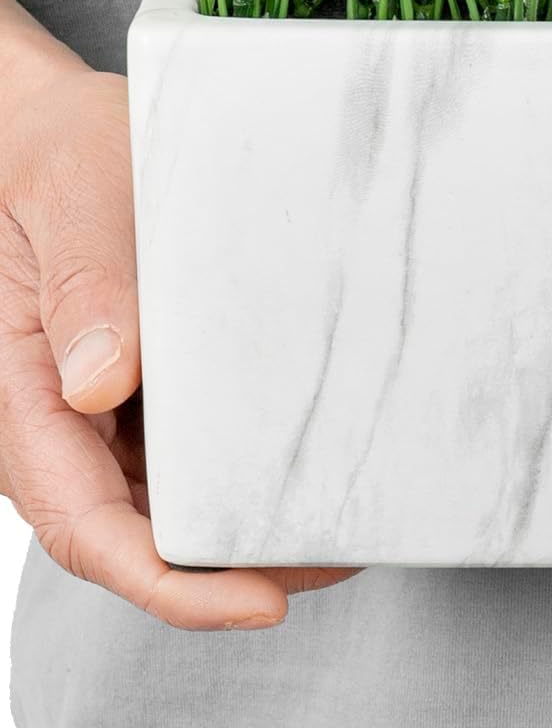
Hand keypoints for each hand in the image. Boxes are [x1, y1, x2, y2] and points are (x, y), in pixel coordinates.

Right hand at [0, 3, 353, 628]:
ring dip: (243, 526)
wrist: (50, 126)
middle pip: (137, 533)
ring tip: (344, 520)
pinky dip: (242, 468)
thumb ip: (83, 288)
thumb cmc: (56, 154)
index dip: (171, 582)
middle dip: (232, 570)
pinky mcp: (138, 386)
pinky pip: (185, 447)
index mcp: (19, 394)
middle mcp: (58, 418)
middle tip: (341, 557)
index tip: (260, 601)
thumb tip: (100, 387)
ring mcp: (99, 408)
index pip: (87, 525)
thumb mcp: (69, 200)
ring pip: (165, 500)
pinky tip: (306, 460)